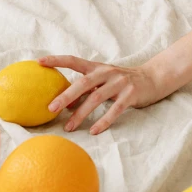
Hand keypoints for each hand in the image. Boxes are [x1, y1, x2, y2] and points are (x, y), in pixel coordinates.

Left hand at [37, 55, 164, 134]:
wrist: (152, 79)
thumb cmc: (122, 82)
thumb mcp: (103, 81)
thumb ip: (86, 89)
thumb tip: (64, 104)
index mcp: (97, 67)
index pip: (73, 60)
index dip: (56, 60)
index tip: (39, 62)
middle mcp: (107, 72)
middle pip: (83, 82)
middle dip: (66, 95)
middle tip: (51, 108)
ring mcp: (120, 82)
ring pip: (96, 97)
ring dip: (81, 113)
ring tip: (68, 127)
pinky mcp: (131, 94)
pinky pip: (115, 110)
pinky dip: (104, 121)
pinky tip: (94, 131)